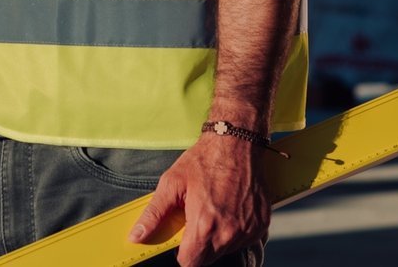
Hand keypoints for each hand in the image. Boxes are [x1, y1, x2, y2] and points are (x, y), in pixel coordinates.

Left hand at [128, 134, 269, 266]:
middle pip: (208, 258)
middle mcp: (229, 233)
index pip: (190, 262)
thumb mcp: (172, 183)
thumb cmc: (204, 160)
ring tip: (213, 210)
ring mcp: (248, 230)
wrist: (237, 143)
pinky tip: (228, 210)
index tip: (181, 240)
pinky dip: (234, 231)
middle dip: (198, 245)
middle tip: (196, 219)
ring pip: (226, 250)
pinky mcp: (261, 225)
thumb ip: (154, 214)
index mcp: (205, 225)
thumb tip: (136, 235)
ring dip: (217, 238)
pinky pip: (244, 240)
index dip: (182, 254)